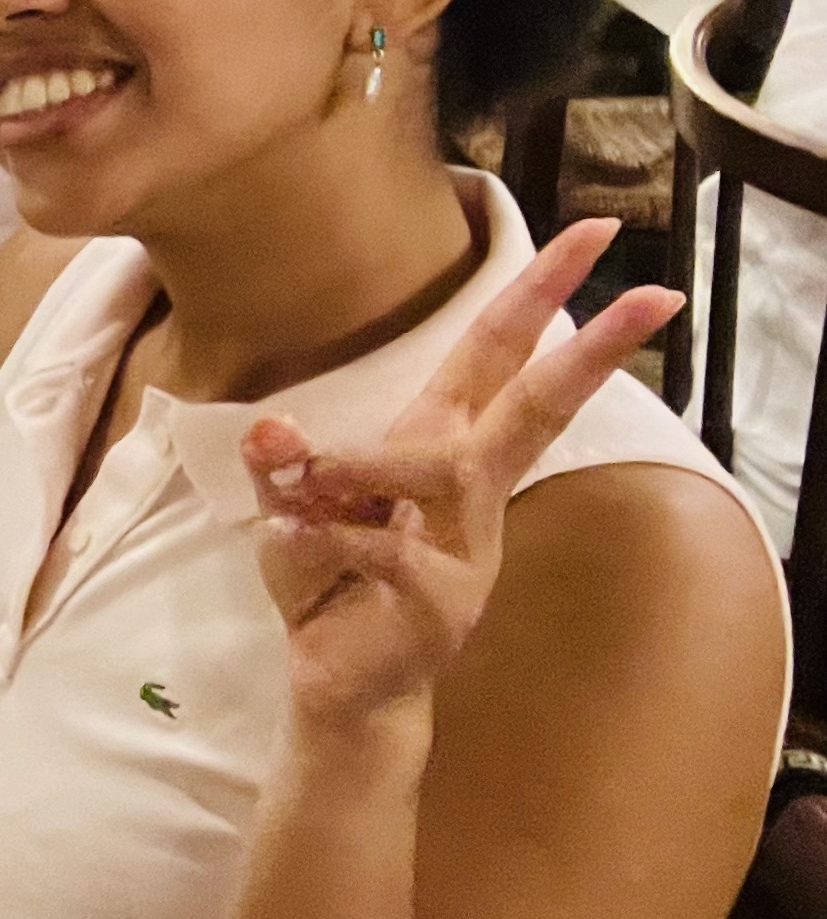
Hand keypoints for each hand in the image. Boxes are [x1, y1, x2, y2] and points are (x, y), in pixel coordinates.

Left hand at [236, 217, 680, 736]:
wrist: (338, 683)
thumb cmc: (327, 579)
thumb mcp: (289, 507)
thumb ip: (283, 464)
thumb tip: (271, 427)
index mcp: (440, 446)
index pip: (498, 356)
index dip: (540, 293)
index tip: (596, 234)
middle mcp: (467, 489)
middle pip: (533, 406)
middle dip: (588, 349)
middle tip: (647, 295)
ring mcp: (466, 545)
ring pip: (438, 466)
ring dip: (355, 466)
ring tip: (297, 492)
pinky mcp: (444, 598)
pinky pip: (380, 541)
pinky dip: (317, 537)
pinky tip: (289, 545)